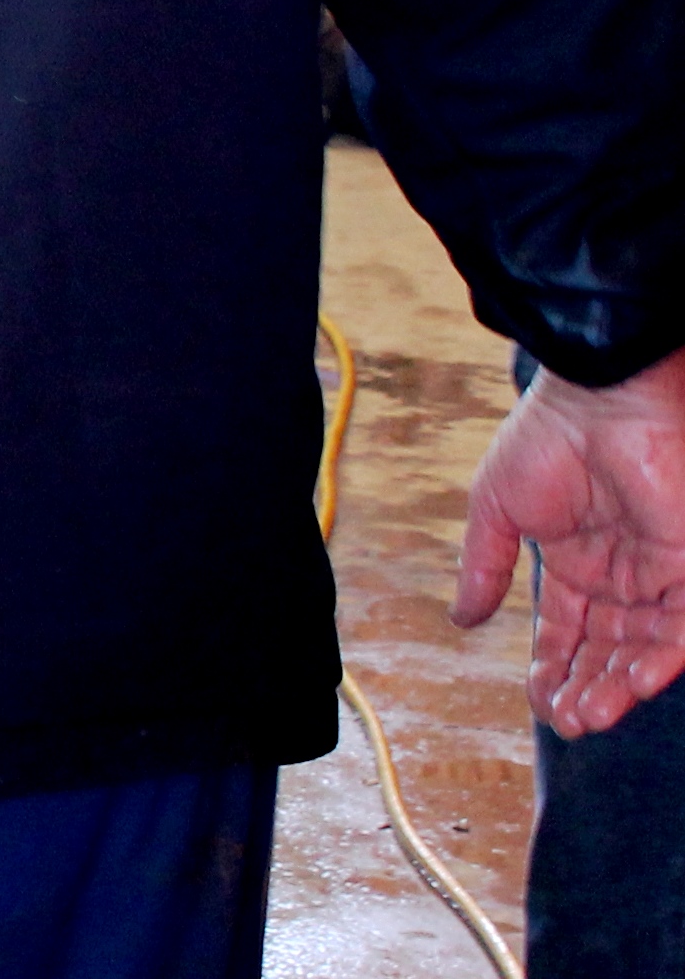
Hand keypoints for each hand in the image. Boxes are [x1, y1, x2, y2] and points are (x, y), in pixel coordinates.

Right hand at [456, 348, 684, 734]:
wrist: (599, 399)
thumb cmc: (545, 440)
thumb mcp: (496, 509)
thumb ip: (484, 567)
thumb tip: (460, 619)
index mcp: (577, 561)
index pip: (568, 631)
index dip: (552, 667)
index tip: (536, 699)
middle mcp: (623, 574)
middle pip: (609, 649)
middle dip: (587, 689)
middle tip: (569, 723)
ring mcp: (659, 572)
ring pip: (646, 648)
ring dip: (619, 687)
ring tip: (590, 716)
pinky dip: (662, 660)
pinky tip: (630, 684)